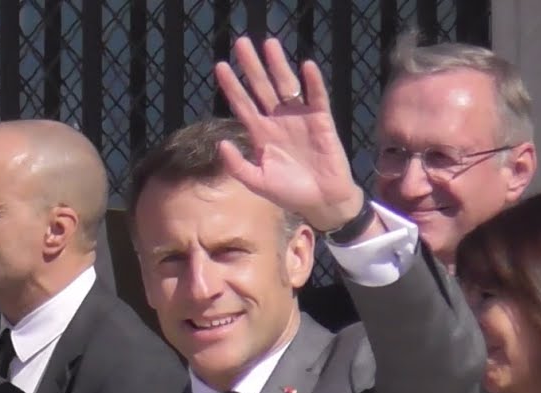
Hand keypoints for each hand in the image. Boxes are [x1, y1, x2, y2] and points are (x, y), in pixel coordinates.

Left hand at [214, 36, 365, 231]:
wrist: (321, 201)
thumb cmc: (289, 192)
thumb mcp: (257, 181)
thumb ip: (237, 165)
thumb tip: (220, 144)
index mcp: (260, 133)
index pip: (242, 104)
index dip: (231, 85)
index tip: (219, 66)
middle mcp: (277, 120)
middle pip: (261, 87)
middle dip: (251, 66)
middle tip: (241, 42)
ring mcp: (299, 118)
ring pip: (286, 86)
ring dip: (278, 65)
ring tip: (269, 43)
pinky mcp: (321, 121)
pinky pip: (316, 98)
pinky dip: (312, 83)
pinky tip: (305, 67)